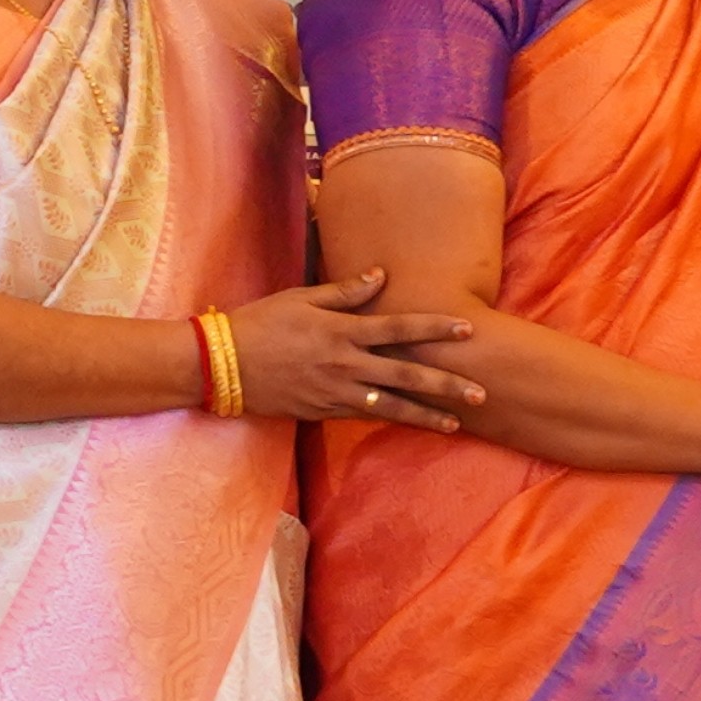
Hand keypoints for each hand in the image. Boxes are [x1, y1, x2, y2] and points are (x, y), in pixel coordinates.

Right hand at [225, 271, 477, 428]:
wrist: (220, 364)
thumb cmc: (259, 323)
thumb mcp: (300, 298)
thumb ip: (344, 292)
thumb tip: (380, 275)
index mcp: (342, 332)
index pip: (399, 327)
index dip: (435, 327)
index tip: (468, 328)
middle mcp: (345, 364)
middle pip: (406, 375)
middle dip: (446, 385)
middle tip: (481, 393)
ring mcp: (335, 392)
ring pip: (390, 406)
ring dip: (426, 415)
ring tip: (455, 424)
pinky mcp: (321, 411)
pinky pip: (363, 415)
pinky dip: (390, 420)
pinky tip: (411, 424)